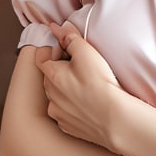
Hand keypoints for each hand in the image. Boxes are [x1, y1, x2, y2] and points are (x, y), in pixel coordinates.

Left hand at [36, 21, 121, 148]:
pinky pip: (66, 113)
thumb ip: (70, 37)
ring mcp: (58, 113)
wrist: (114, 119)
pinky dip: (74, 108)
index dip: (53, 50)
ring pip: (57, 96)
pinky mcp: (68, 127)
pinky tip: (89, 105)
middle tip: (82, 68)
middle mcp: (50, 96)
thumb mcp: (86, 52)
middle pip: (50, 77)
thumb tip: (57, 28)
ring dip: (67, 91)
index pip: (41, 56)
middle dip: (61, 70)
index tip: (67, 49)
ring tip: (87, 88)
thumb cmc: (100, 85)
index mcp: (51, 75)